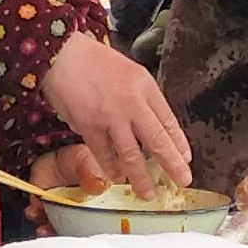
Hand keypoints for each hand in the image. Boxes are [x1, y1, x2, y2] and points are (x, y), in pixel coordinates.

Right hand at [38, 36, 191, 192]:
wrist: (62, 54)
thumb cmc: (93, 61)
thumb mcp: (129, 71)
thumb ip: (141, 97)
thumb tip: (151, 125)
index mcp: (145, 86)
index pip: (168, 120)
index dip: (179, 143)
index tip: (185, 158)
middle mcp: (132, 103)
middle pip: (157, 140)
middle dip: (172, 164)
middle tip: (183, 180)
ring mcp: (110, 117)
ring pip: (131, 155)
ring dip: (141, 177)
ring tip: (148, 193)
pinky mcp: (89, 127)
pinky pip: (104, 154)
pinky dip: (111, 168)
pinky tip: (116, 177)